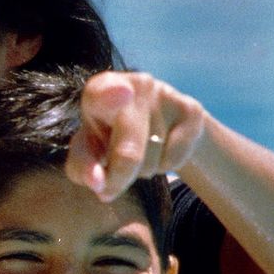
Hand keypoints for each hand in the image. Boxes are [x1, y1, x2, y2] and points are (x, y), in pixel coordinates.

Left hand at [69, 70, 207, 200]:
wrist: (152, 124)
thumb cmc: (108, 138)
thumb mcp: (87, 152)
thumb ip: (82, 168)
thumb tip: (97, 183)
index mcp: (100, 89)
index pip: (103, 93)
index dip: (111, 96)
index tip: (122, 93)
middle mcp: (136, 84)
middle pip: (128, 152)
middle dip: (119, 178)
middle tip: (109, 189)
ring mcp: (166, 95)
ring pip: (152, 160)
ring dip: (143, 170)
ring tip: (139, 152)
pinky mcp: (191, 110)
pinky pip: (175, 159)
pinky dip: (166, 167)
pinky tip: (161, 150)